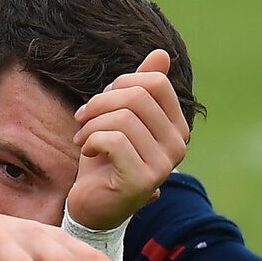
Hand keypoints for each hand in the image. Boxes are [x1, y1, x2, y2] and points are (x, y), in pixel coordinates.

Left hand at [66, 49, 189, 228]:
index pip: (156, 83)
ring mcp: (163, 165)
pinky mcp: (142, 181)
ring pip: (123, 118)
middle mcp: (178, 146)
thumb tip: (161, 54)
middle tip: (83, 118)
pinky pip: (114, 140)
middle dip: (101, 102)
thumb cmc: (104, 160)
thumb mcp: (120, 117)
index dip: (121, 83)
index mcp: (177, 127)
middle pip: (138, 97)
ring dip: (92, 124)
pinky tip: (88, 152)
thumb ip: (141, 89)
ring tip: (83, 138)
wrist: (92, 206)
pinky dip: (92, 140)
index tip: (101, 101)